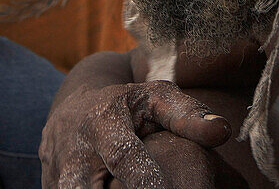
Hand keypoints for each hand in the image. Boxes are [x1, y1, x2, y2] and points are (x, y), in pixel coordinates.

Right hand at [40, 81, 231, 188]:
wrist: (74, 109)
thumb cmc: (128, 105)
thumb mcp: (157, 98)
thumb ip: (188, 115)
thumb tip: (222, 131)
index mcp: (102, 122)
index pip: (124, 157)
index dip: (147, 181)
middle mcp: (73, 151)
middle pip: (82, 188)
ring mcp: (56, 175)